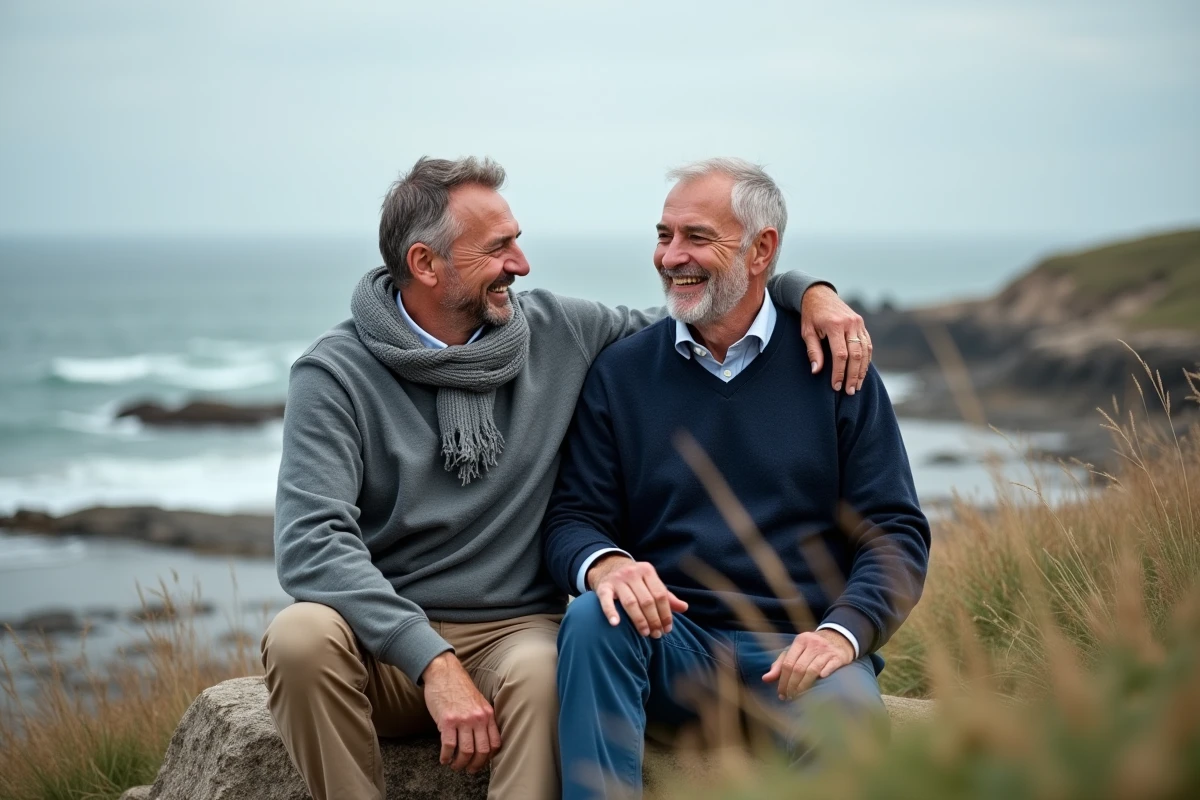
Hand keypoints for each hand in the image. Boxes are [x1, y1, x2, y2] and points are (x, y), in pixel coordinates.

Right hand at [422, 653, 501, 773]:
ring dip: (460, 764)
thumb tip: (482, 740)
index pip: (495, 743)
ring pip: (466, 752)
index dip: (489, 758)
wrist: (444, 672)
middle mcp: (478, 718)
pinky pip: (449, 746)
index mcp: (488, 714)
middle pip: (482, 751)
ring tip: (454, 765)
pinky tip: (444, 759)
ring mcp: (463, 720)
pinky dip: (446, 757)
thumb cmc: (459, 688)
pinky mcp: (447, 721)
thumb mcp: (478, 702)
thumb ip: (482, 718)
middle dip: (475, 765)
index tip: (481, 762)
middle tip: (469, 770)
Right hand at [586, 555, 687, 637]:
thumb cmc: (633, 579)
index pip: (660, 595)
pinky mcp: (603, 587)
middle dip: (654, 620)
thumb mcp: (650, 582)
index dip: (666, 613)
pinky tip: (616, 624)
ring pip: (631, 603)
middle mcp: (632, 573)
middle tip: (657, 635)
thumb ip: (666, 596)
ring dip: (639, 620)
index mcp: (647, 571)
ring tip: (645, 633)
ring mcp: (617, 580)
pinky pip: (607, 601)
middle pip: (647, 600)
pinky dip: (611, 612)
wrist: (607, 566)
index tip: (667, 629)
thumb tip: (684, 608)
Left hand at [762, 629, 854, 699]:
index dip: (783, 680)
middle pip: (799, 668)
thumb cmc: (812, 648)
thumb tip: (765, 679)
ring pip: (812, 670)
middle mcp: (813, 643)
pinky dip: (823, 674)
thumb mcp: (795, 651)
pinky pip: (830, 667)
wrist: (838, 638)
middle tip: (789, 697)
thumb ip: (780, 664)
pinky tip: (819, 684)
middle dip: (792, 685)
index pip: (788, 663)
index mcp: (800, 641)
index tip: (781, 693)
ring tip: (799, 696)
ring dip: (804, 686)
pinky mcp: (839, 656)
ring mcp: (826, 650)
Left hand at [800, 284, 872, 394]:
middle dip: (853, 375)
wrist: (819, 294)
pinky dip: (867, 359)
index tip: (836, 386)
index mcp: (834, 325)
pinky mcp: (862, 324)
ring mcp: (858, 323)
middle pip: (856, 355)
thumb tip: (816, 371)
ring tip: (857, 386)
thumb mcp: (807, 332)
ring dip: (862, 370)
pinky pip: (867, 344)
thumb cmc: (810, 316)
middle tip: (850, 391)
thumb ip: (813, 351)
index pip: (840, 355)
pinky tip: (862, 371)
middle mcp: (850, 324)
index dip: (839, 372)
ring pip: (865, 351)